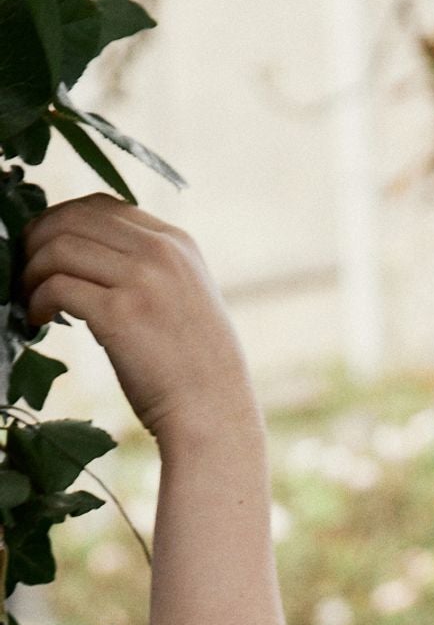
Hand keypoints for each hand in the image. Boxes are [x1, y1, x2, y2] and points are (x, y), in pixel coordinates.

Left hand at [20, 194, 256, 444]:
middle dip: (38, 239)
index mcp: (178, 243)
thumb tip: (85, 257)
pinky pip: (57, 287)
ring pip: (59, 247)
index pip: (104, 207)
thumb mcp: (186, 301)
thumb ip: (150, 270)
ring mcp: (142, 280)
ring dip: (32, 270)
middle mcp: (161, 252)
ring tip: (29, 295)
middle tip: (26, 268)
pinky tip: (38, 317)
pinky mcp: (120, 314)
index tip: (46, 246)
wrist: (215, 417)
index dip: (63, 220)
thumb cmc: (197, 371)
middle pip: (74, 219)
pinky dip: (36, 299)